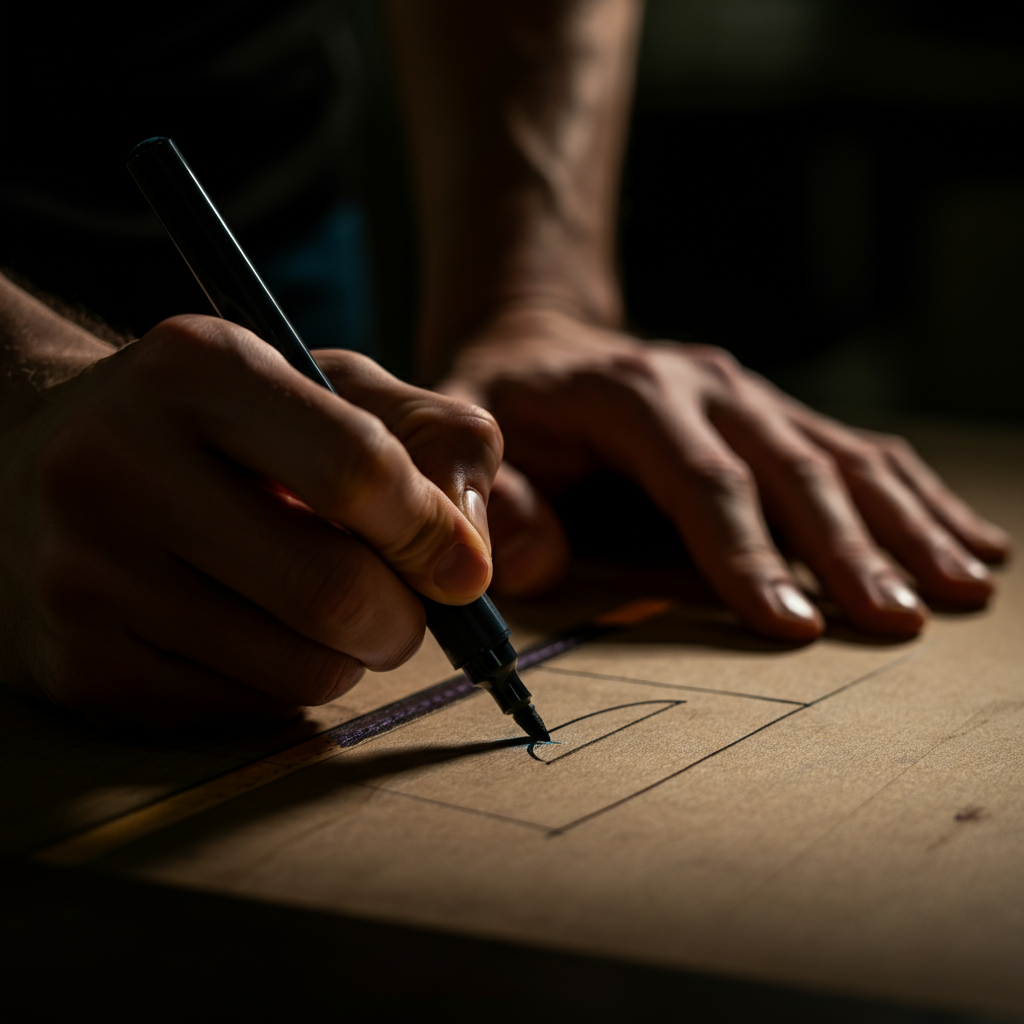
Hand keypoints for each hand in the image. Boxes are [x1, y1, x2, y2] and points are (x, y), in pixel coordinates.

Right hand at [0, 315, 499, 726]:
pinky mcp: (80, 667)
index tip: (462, 567)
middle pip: (332, 589)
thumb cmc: (221, 429)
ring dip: (347, 655)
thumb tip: (471, 557)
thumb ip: (430, 438)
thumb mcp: (327, 390)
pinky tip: (252, 632)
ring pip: (298, 670)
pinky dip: (284, 685)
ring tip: (320, 610)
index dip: (432, 532)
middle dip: (402, 618)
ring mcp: (85, 574)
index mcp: (196, 369)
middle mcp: (116, 464)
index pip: (356, 468)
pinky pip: (246, 713)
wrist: (42, 472)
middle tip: (401, 608)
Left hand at [440, 308, 1009, 638]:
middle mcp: (708, 384)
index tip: (791, 623)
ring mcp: (749, 395)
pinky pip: (854, 450)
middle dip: (849, 549)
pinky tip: (966, 538)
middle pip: (791, 469)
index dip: (747, 552)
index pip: (703, 480)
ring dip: (905, 523)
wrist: (536, 342)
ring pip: (842, 457)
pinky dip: (914, 496)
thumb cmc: (502, 402)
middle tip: (899, 621)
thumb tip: (527, 562)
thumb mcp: (465, 432)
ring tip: (964, 587)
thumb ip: (483, 489)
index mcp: (634, 393)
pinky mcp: (773, 412)